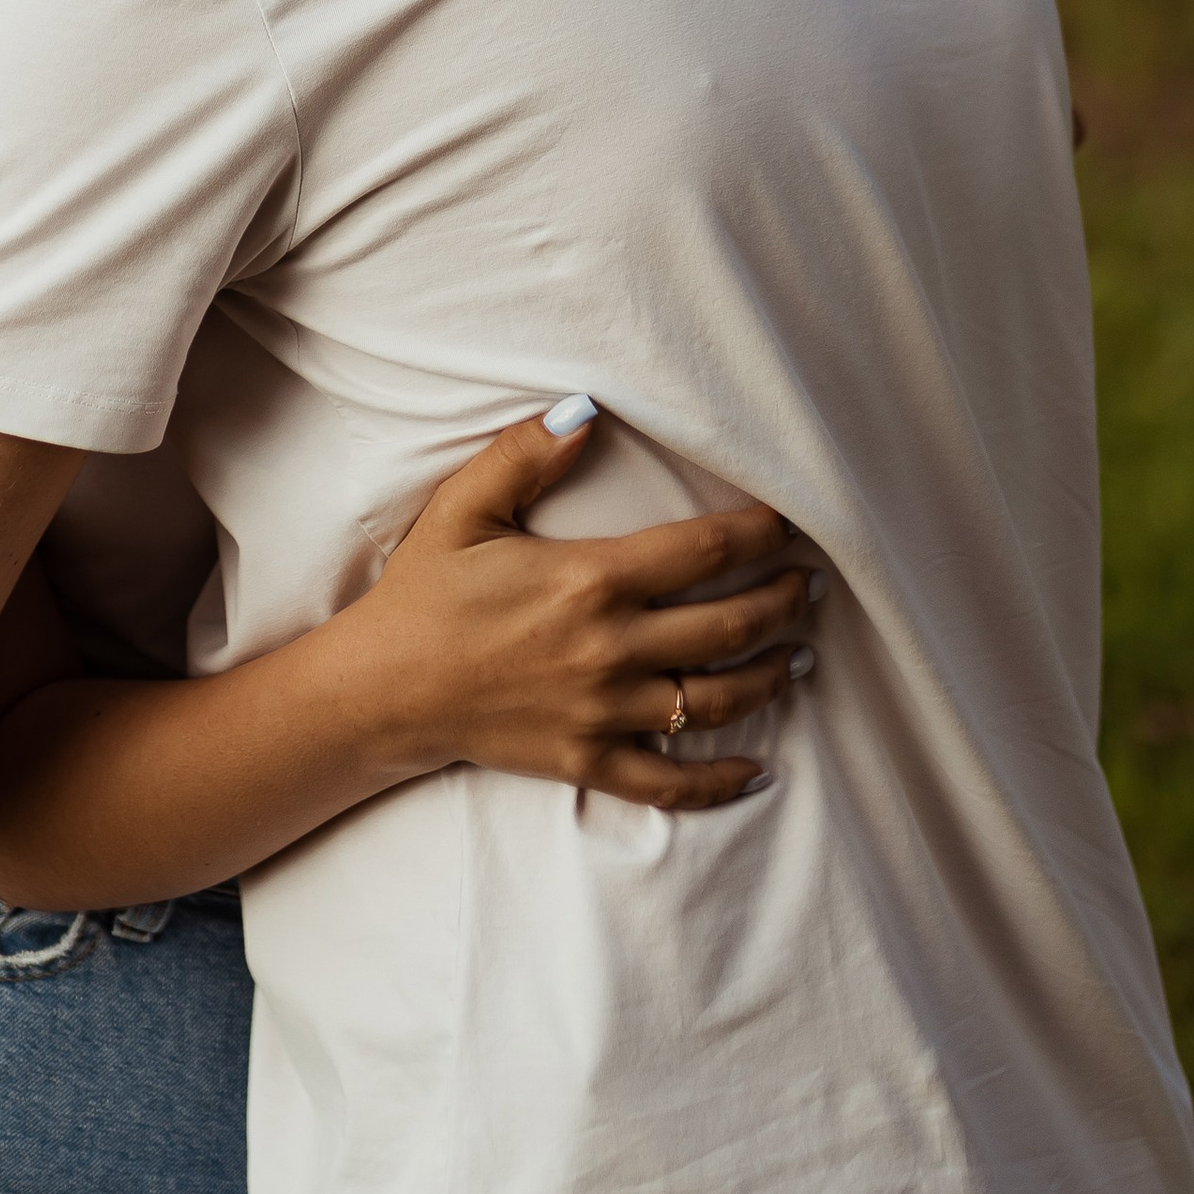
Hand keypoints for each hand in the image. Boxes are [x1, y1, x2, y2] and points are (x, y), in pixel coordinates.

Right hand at [337, 413, 815, 811]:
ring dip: (771, 677)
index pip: (701, 551)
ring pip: (717, 701)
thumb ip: (525, 455)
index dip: (757, 535)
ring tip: (801, 656)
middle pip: (729, 626)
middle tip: (809, 586)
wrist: (383, 689)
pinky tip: (756, 770)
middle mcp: (611, 648)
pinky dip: (719, 782)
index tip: (789, 523)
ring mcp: (604, 711)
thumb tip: (584, 410)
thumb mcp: (463, 508)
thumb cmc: (424, 593)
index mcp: (590, 579)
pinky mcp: (588, 759)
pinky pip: (669, 782)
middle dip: (782, 603)